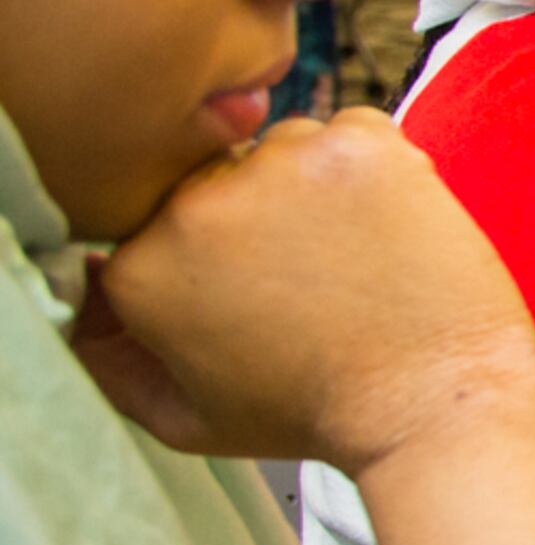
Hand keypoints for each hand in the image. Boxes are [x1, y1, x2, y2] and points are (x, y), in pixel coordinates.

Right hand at [77, 110, 534, 472]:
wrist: (432, 401)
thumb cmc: (316, 413)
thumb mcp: (183, 415)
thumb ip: (112, 358)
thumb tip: (91, 290)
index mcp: (144, 266)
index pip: (156, 224)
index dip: (209, 250)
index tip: (249, 282)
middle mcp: (197, 205)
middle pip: (215, 177)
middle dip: (255, 215)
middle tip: (310, 274)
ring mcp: (281, 165)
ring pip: (280, 147)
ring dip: (310, 186)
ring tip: (351, 255)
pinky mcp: (360, 143)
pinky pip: (350, 129)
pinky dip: (370, 166)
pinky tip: (386, 226)